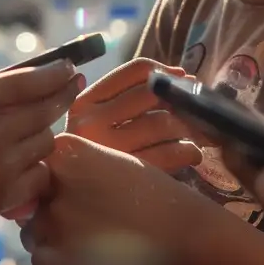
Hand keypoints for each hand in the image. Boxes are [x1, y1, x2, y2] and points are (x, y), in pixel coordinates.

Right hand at [0, 54, 81, 235]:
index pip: (28, 82)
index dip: (54, 72)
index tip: (67, 66)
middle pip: (45, 111)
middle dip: (64, 93)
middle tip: (73, 83)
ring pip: (45, 142)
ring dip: (46, 129)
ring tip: (42, 121)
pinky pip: (38, 176)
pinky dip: (39, 164)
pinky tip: (32, 155)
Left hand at [24, 131, 200, 264]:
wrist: (179, 229)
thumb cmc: (147, 194)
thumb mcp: (107, 164)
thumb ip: (68, 171)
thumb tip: (23, 195)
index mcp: (66, 149)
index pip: (33, 169)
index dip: (50, 186)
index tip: (78, 194)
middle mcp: (53, 179)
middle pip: (28, 201)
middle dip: (48, 213)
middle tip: (86, 220)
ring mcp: (54, 216)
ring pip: (29, 232)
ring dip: (50, 239)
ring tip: (89, 238)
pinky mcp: (59, 251)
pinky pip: (38, 259)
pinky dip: (58, 262)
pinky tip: (86, 254)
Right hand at [69, 57, 202, 174]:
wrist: (70, 194)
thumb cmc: (90, 152)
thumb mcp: (92, 118)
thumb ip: (125, 96)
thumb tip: (181, 76)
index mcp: (84, 102)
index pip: (134, 71)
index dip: (165, 72)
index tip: (182, 80)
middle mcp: (90, 124)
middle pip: (152, 94)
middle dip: (179, 99)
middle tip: (193, 109)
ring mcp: (108, 151)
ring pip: (162, 123)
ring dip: (187, 126)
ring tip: (193, 134)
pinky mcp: (127, 176)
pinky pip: (170, 154)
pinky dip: (189, 151)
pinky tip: (191, 153)